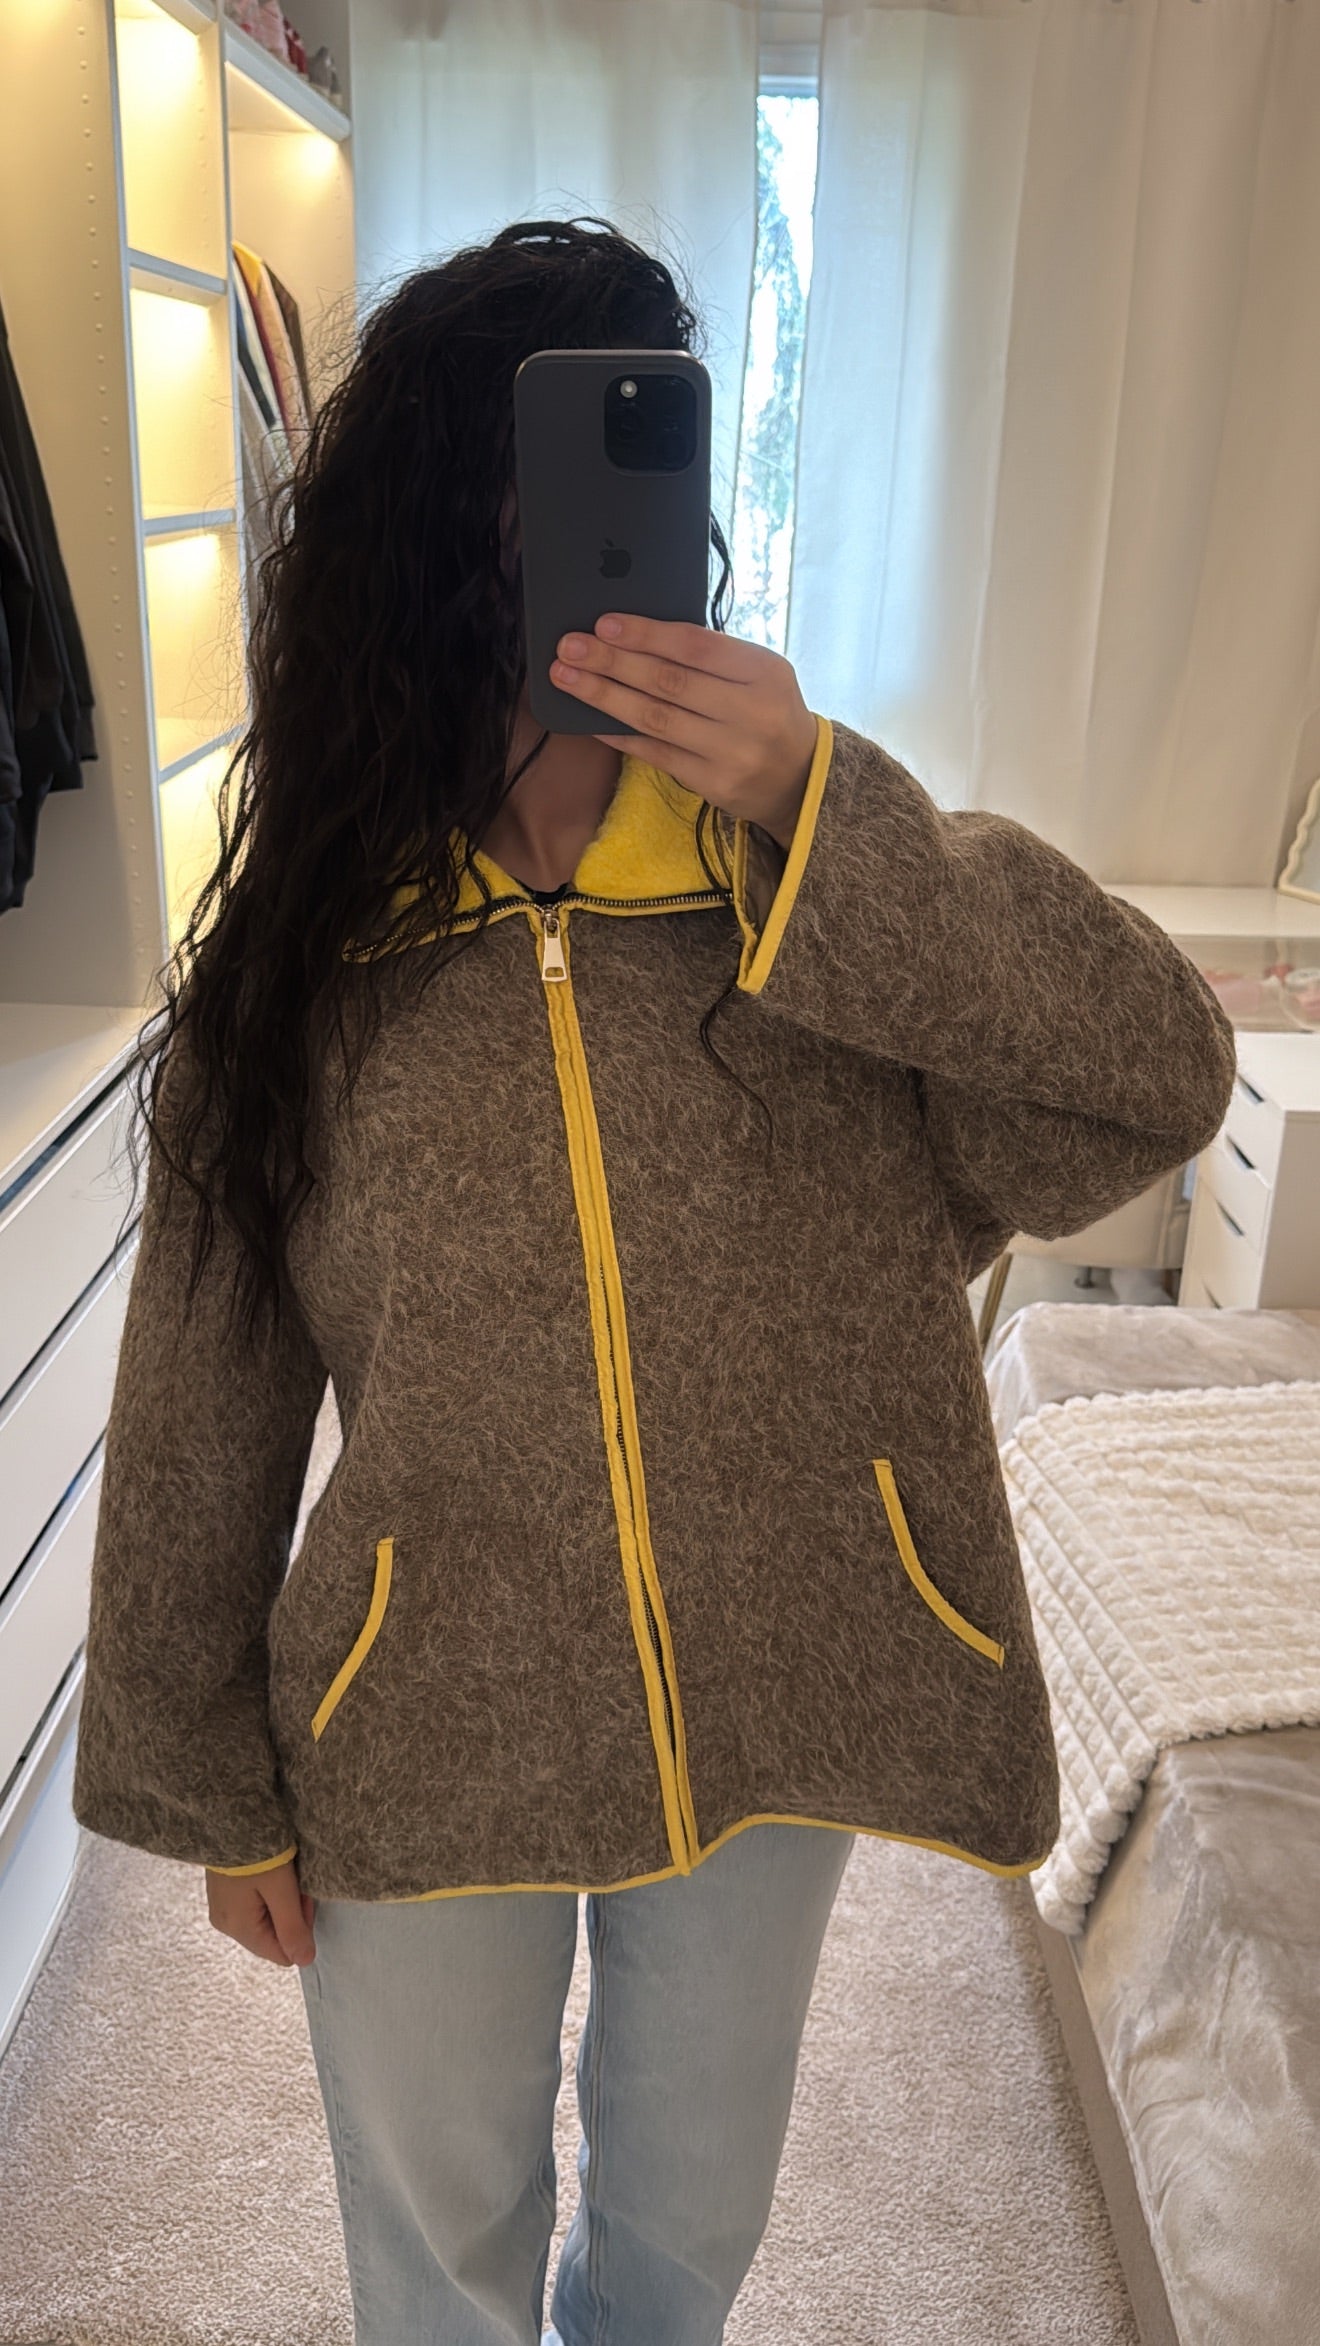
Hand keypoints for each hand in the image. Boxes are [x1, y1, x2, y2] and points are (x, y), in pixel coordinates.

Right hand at [206, 1859, 316, 1967]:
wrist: (227, 1813)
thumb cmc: (257, 1851)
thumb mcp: (281, 1889)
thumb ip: (293, 1928)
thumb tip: (305, 1961)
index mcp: (238, 1927)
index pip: (281, 1954)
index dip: (300, 1929)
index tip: (303, 1897)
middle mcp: (226, 1923)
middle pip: (273, 1936)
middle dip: (292, 1912)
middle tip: (297, 1881)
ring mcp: (222, 1907)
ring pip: (266, 1918)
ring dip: (282, 1900)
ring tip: (285, 1872)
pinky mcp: (223, 1891)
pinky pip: (255, 1904)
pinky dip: (270, 1891)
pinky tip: (272, 1870)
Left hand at [551, 615, 817, 849]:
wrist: (801, 777)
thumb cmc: (768, 710)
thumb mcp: (759, 674)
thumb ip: (712, 656)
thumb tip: (637, 635)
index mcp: (764, 673)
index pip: (696, 646)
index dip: (645, 634)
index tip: (603, 624)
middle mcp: (750, 713)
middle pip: (668, 682)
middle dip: (612, 662)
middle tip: (569, 647)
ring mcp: (731, 753)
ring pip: (655, 719)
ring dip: (604, 696)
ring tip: (566, 677)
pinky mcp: (713, 784)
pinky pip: (654, 754)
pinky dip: (618, 733)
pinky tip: (589, 718)